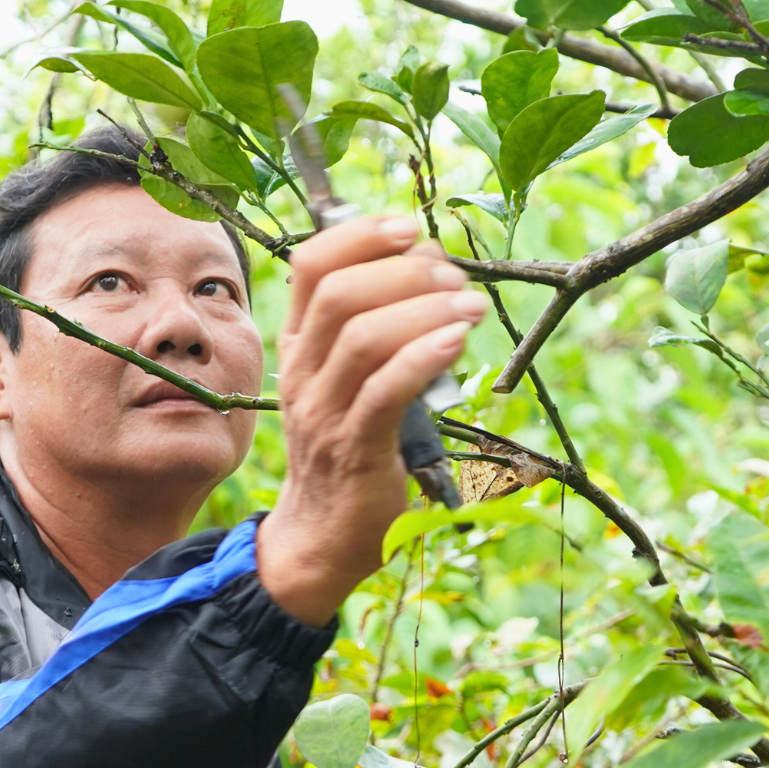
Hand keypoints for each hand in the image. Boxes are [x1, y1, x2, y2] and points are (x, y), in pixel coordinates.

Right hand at [255, 214, 485, 625]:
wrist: (318, 538)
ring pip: (363, 336)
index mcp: (298, 347)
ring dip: (424, 308)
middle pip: (340, 293)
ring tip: (470, 306)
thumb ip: (374, 331)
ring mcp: (324, 412)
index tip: (409, 229)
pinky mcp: (355, 450)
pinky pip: (385, 391)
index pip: (311, 266)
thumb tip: (427, 269)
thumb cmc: (348, 453)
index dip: (361, 235)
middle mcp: (304, 373)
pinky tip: (456, 340)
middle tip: (454, 278)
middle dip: (405, 271)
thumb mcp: (348, 383)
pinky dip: (424, 357)